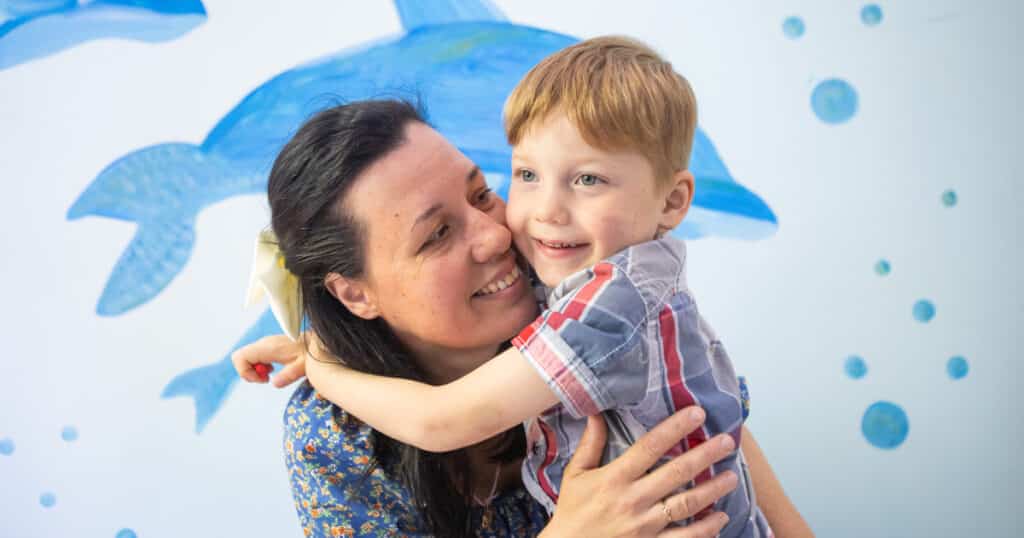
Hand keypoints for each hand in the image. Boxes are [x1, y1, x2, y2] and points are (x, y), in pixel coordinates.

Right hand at [231, 334, 308, 387]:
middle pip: (240, 358)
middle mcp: (263, 344)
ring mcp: (264, 344)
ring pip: (246, 357)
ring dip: (253, 369)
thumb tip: (275, 383)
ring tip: (269, 374)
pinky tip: (272, 369)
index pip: (240, 357)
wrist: (315, 342)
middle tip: (265, 378)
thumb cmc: (310, 353)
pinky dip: (258, 366)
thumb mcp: (302, 366)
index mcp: (267, 347)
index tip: (262, 379)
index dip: (245, 372)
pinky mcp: (268, 347)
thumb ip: (289, 375)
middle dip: (247, 372)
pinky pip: (254, 357)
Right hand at [542, 407, 737, 537]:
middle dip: (705, 455)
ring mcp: (644, 526)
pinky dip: (705, 529)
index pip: (650, 446)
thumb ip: (590, 444)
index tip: (697, 414)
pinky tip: (720, 517)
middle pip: (676, 473)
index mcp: (615, 477)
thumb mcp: (575, 475)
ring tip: (732, 477)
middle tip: (727, 442)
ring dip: (712, 490)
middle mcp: (632, 499)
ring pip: (686, 505)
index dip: (675, 428)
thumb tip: (597, 412)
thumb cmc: (572, 511)